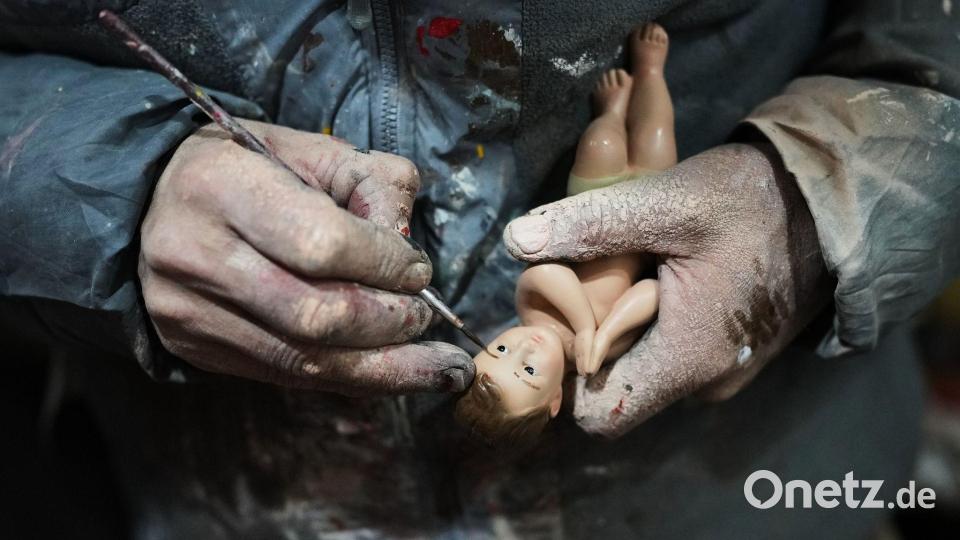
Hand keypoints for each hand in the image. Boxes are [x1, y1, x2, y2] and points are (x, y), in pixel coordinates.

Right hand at [140, 120, 472, 393]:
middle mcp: (194, 254)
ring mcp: (189, 310)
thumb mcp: (304, 148)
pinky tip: (396, 375)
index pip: (322, 243)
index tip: (418, 270)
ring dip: (386, 369)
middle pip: (315, 315)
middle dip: (388, 323)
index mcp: (219, 186)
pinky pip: (288, 375)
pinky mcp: (197, 348)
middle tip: (423, 316)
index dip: (384, 264)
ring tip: (440, 368)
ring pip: (304, 359)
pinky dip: (351, 379)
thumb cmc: (242, 170)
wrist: (149, 204)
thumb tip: (407, 247)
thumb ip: (368, 181)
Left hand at [504, 144, 831, 437]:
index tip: (559, 321)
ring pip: (644, 365)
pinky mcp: (732, 352)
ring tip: (630, 268)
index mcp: (688, 360)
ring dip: (624, 325)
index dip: (567, 374)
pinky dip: (654, 321)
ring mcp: (723, 370)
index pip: (600, 414)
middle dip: (593, 337)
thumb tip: (515, 242)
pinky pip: (672, 351)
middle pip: (617, 385)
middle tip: (592, 277)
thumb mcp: (668, 202)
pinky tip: (659, 274)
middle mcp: (706, 382)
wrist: (834, 201)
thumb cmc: (755, 202)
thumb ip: (591, 224)